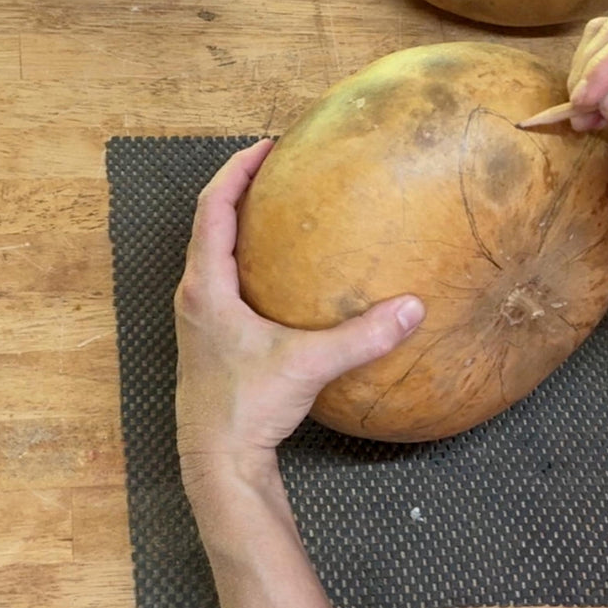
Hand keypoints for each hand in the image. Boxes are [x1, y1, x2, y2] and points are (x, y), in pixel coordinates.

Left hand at [174, 139, 424, 487]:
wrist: (217, 460)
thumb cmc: (246, 408)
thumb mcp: (308, 365)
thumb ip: (362, 337)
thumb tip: (412, 308)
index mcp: (206, 288)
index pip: (213, 209)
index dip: (235, 172)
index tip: (265, 147)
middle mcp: (196, 296)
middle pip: (209, 222)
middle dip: (238, 188)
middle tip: (273, 166)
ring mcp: (200, 318)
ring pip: (213, 252)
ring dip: (238, 222)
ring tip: (276, 207)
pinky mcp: (212, 338)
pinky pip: (223, 279)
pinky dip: (245, 257)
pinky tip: (279, 270)